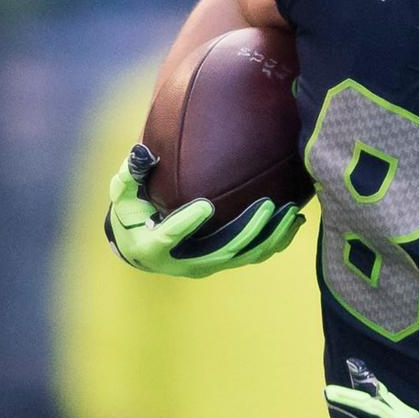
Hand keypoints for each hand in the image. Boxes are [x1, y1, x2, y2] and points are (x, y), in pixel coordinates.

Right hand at [105, 146, 302, 276]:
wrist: (141, 247)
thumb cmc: (130, 217)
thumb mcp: (123, 198)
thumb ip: (129, 177)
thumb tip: (141, 152)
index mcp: (153, 247)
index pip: (171, 236)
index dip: (187, 224)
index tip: (205, 205)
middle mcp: (184, 263)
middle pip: (222, 250)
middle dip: (249, 229)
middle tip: (268, 205)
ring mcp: (208, 265)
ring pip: (246, 256)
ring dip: (271, 236)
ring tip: (291, 213)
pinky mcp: (224, 262)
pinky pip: (255, 255)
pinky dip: (277, 241)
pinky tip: (295, 221)